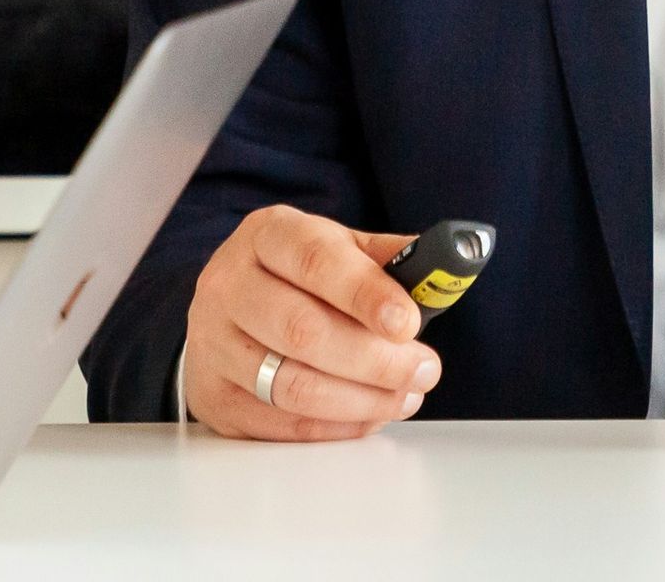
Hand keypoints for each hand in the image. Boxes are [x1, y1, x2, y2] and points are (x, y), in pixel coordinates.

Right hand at [182, 207, 441, 440]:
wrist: (229, 307)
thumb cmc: (295, 275)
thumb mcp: (338, 248)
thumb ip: (389, 258)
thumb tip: (452, 263)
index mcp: (267, 235)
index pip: (315, 260)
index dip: (365, 293)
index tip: (410, 321)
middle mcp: (229, 285)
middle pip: (302, 330)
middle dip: (375, 358)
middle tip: (424, 369)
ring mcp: (213, 344)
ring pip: (291, 385)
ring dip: (361, 400)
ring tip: (406, 395)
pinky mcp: (213, 397)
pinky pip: (280, 425)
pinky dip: (335, 427)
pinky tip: (370, 415)